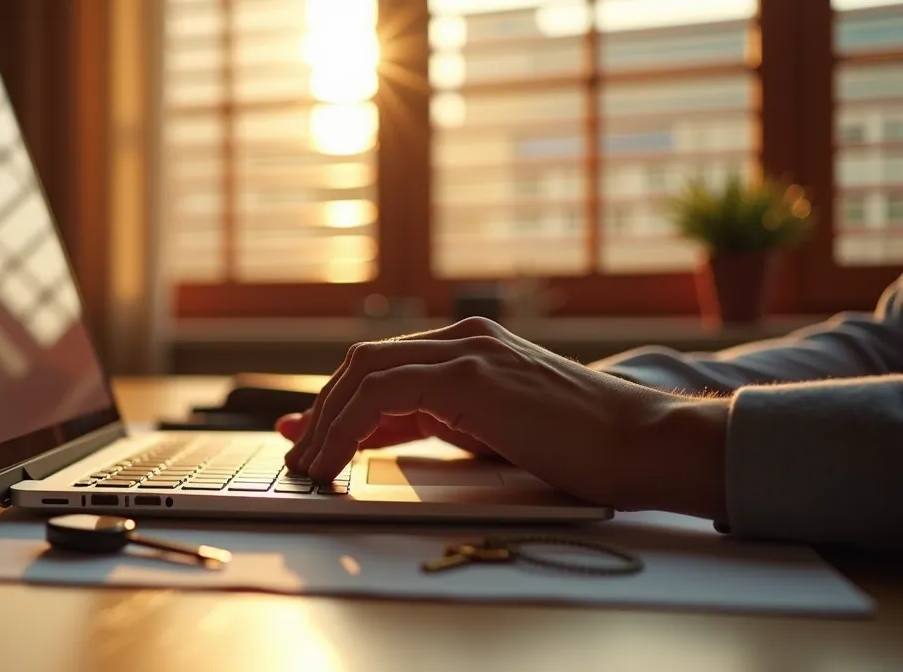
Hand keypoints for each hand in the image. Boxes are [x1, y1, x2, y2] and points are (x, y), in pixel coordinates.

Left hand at [281, 318, 729, 518]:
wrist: (642, 443)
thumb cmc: (581, 448)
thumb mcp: (497, 431)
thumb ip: (443, 425)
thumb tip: (381, 441)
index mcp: (471, 349)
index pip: (383, 368)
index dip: (337, 403)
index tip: (305, 433)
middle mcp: (464, 338)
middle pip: (364, 363)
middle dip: (322, 409)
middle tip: (298, 453)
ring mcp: (467, 350)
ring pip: (365, 371)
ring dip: (326, 420)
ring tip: (309, 466)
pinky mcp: (471, 374)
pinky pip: (383, 391)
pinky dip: (348, 425)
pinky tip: (336, 459)